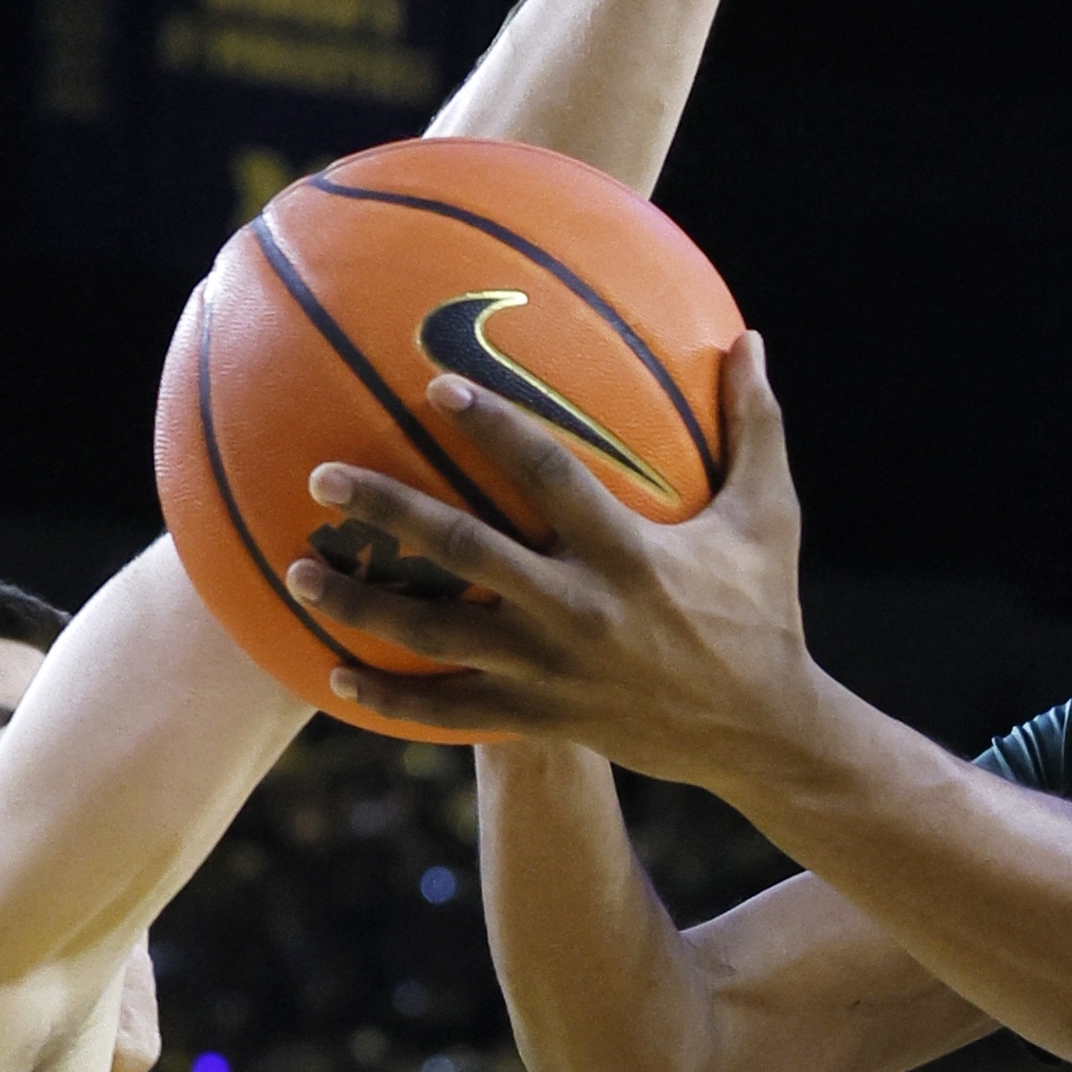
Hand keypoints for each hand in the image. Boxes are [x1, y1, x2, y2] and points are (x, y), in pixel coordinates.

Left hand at [296, 329, 807, 782]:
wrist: (763, 733)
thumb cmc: (763, 612)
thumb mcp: (769, 519)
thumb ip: (755, 425)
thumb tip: (752, 338)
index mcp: (629, 553)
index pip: (548, 476)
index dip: (493, 426)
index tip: (437, 386)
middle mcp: (580, 610)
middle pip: (465, 552)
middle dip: (390, 512)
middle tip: (323, 478)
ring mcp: (553, 670)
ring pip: (437, 637)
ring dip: (363, 603)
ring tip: (301, 572)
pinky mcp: (543, 717)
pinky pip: (452, 713)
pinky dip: (392, 700)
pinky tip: (339, 677)